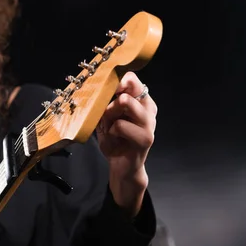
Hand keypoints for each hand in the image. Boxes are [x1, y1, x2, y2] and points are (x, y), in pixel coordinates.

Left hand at [96, 72, 156, 216]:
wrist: (120, 165)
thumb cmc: (114, 139)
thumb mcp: (106, 117)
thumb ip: (106, 102)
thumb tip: (96, 86)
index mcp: (141, 101)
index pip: (132, 79)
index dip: (117, 79)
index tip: (104, 86)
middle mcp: (148, 108)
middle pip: (129, 87)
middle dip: (110, 98)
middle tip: (104, 114)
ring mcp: (149, 123)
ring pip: (124, 102)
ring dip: (109, 114)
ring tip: (109, 127)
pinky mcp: (146, 138)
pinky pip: (120, 125)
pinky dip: (110, 131)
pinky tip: (114, 139)